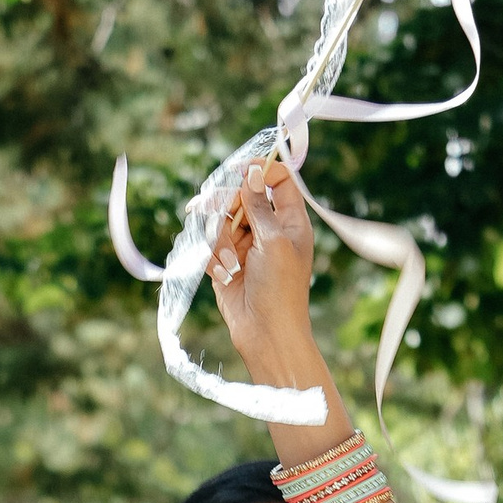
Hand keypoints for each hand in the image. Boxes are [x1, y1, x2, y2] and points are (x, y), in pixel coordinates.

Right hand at [206, 157, 324, 381]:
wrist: (265, 333)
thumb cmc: (280, 289)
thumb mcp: (273, 241)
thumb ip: (260, 206)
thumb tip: (252, 173)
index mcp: (291, 221)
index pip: (278, 181)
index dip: (259, 171)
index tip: (238, 169)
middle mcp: (269, 230)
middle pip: (242, 196)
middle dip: (226, 203)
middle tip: (211, 208)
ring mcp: (246, 246)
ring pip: (222, 220)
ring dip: (218, 236)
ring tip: (227, 261)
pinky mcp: (226, 263)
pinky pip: (211, 245)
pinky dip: (213, 257)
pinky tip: (223, 275)